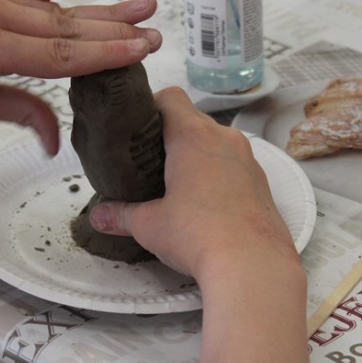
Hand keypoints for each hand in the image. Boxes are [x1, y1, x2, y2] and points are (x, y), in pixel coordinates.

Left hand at [0, 0, 161, 153]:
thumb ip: (17, 113)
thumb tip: (56, 141)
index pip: (61, 55)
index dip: (106, 55)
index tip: (141, 50)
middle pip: (68, 28)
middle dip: (115, 32)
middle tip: (154, 33)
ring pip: (57, 7)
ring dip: (102, 8)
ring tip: (142, 4)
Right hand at [87, 87, 300, 282]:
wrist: (253, 264)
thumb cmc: (198, 235)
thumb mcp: (149, 225)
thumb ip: (121, 215)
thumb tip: (99, 216)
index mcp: (193, 136)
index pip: (171, 97)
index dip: (151, 106)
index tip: (137, 129)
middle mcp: (224, 138)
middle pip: (194, 120)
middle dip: (171, 136)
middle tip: (150, 162)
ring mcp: (248, 159)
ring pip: (217, 143)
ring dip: (198, 155)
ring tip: (177, 184)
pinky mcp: (262, 182)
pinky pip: (235, 165)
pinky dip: (219, 174)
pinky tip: (206, 203)